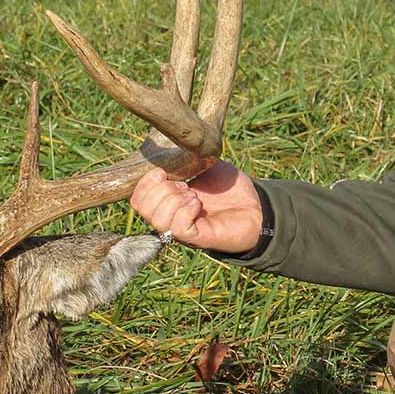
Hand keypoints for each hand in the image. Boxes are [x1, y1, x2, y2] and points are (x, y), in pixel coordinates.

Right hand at [129, 161, 263, 252]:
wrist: (256, 206)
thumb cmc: (230, 188)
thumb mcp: (203, 164)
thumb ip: (184, 160)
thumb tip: (166, 155)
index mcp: (167, 200)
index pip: (137, 199)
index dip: (145, 183)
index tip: (163, 172)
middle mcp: (169, 218)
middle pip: (142, 208)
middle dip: (160, 189)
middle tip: (185, 186)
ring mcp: (181, 230)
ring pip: (157, 219)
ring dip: (173, 200)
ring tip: (193, 196)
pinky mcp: (196, 238)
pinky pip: (177, 227)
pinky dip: (185, 211)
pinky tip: (197, 205)